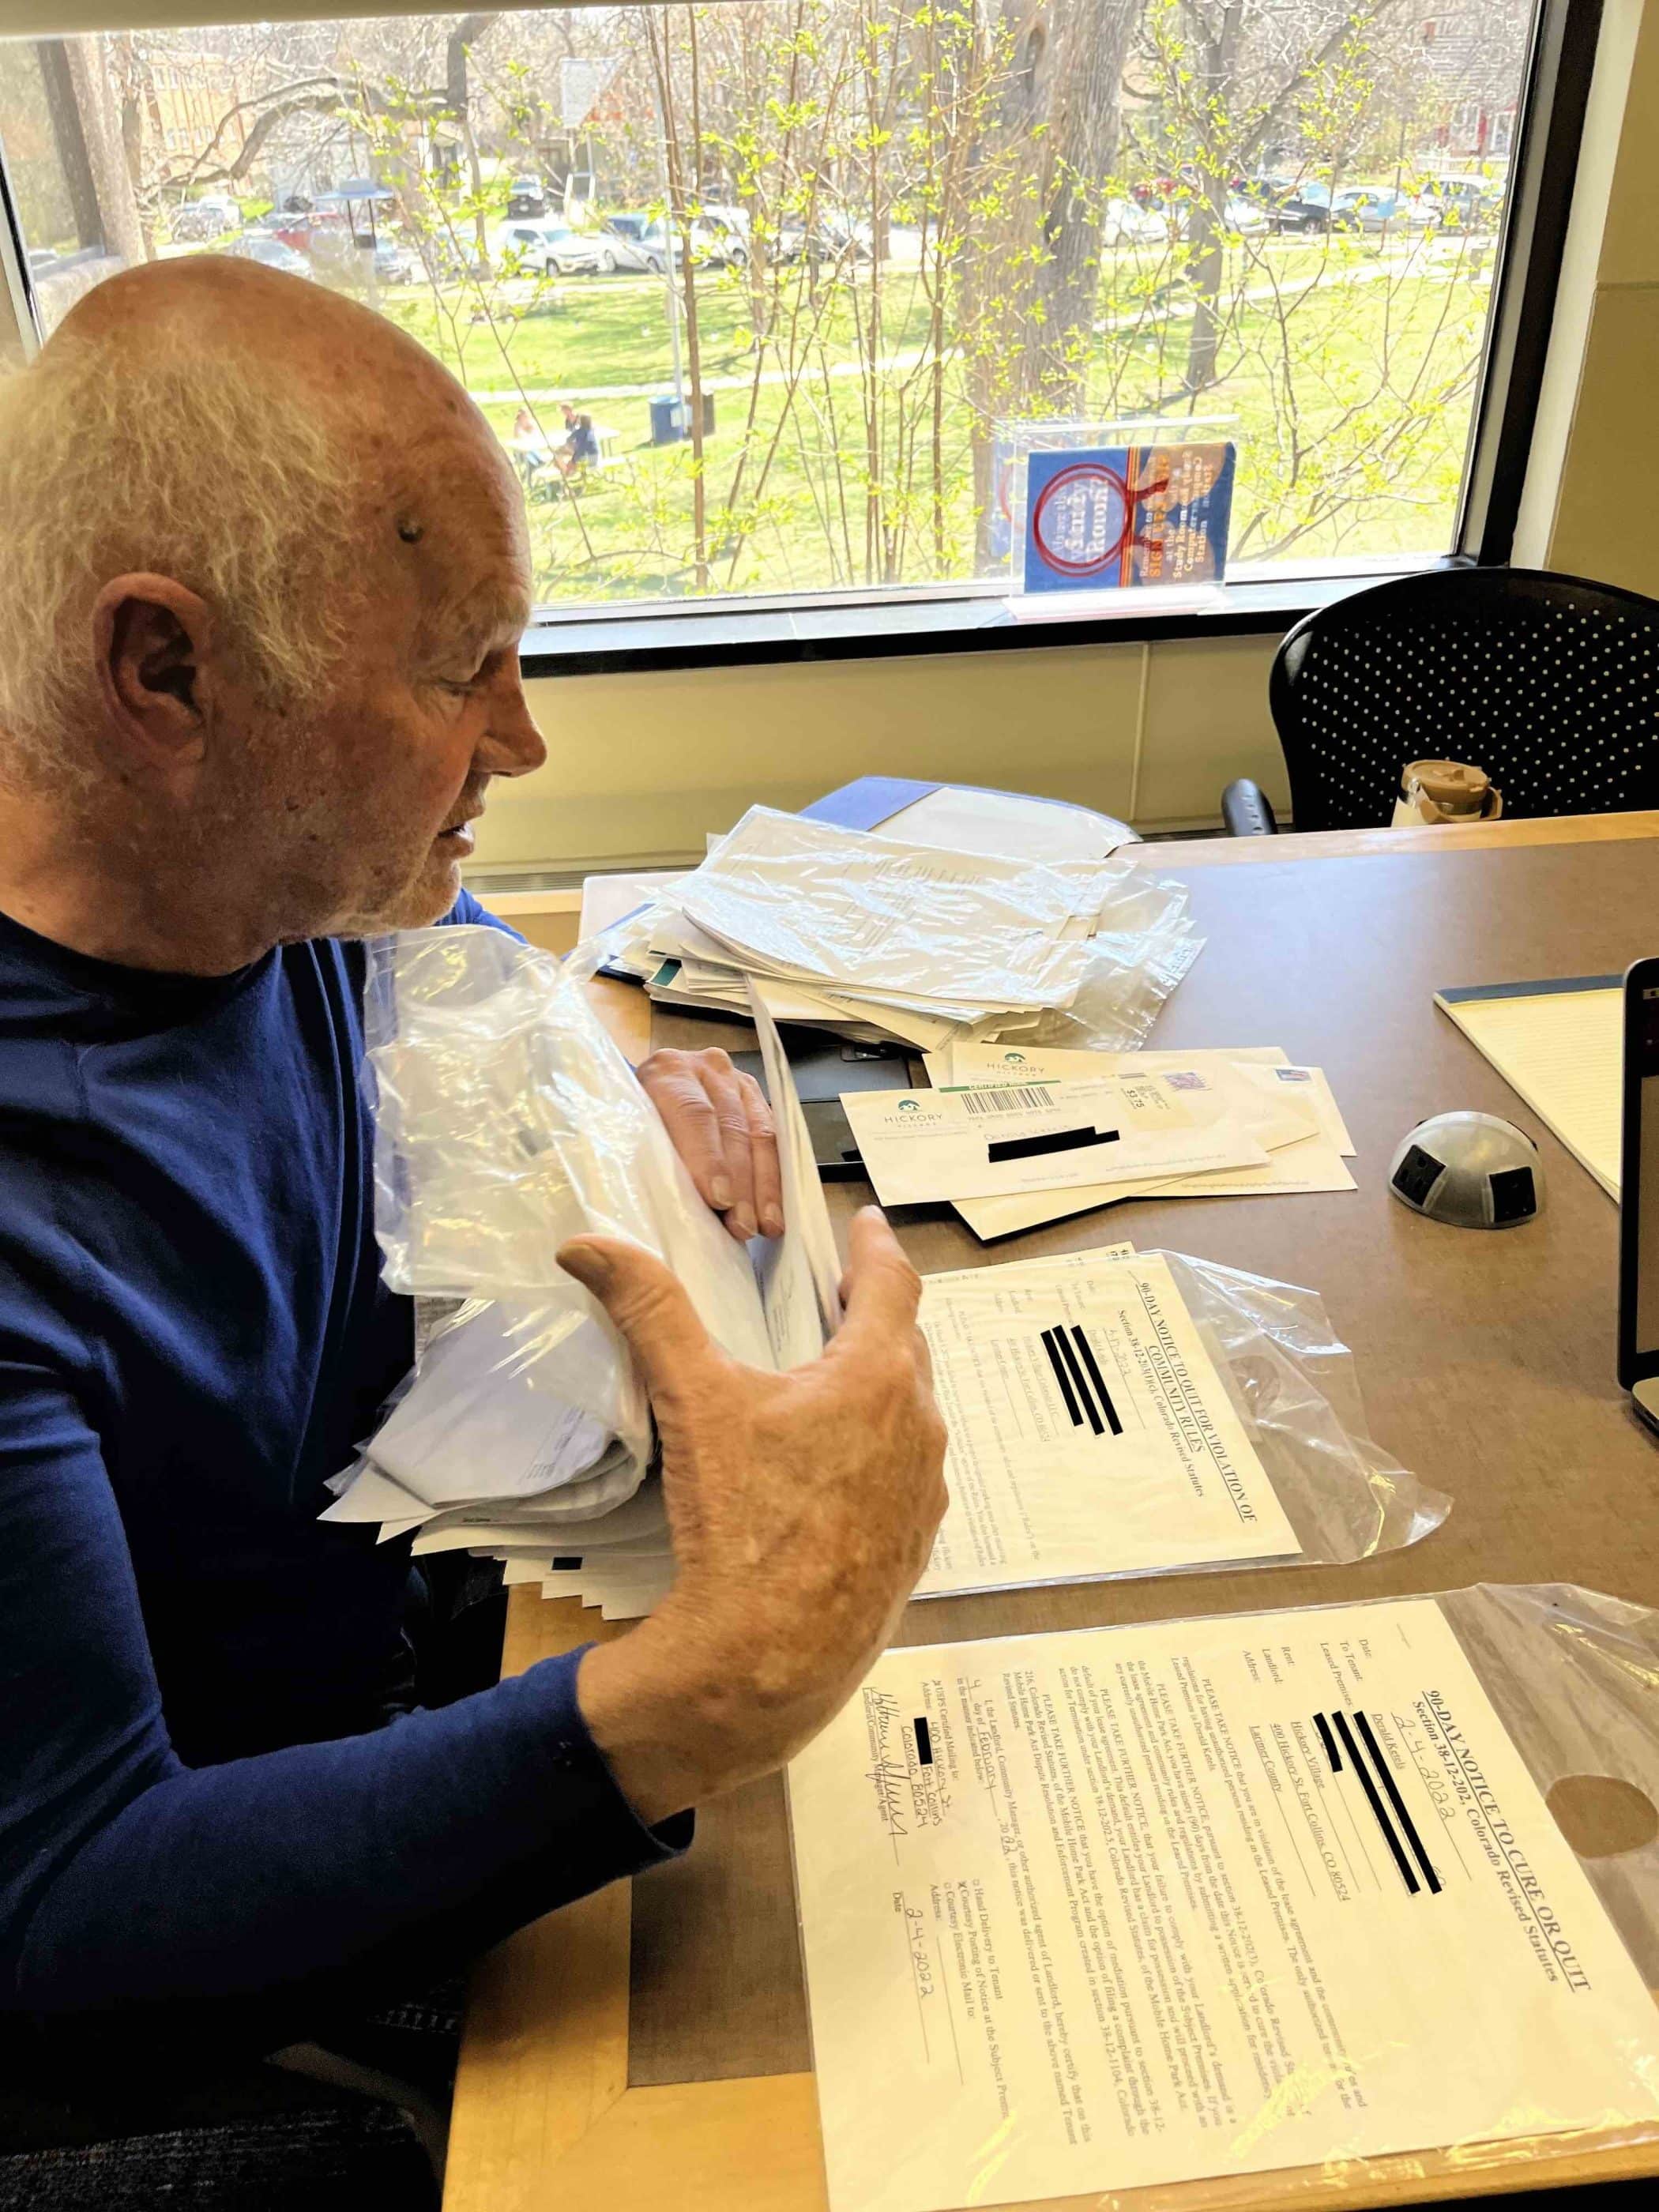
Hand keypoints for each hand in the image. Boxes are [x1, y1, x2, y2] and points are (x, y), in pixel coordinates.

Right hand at [563, 1208, 947, 1822]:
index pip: (893, 1283)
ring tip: (836, 1379)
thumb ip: (649, 1311)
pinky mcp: (912, 1544)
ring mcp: (921, 1491)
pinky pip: (903, 1475)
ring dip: (880, 1386)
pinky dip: (877, 1451)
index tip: (867, 1226)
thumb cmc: (743, 1525)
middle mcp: (919, 1427)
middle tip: (842, 1296)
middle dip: (875, 1313)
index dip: (876, 1246)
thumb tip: (590, 1247)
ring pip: (911, 1413)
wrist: (769, 1658)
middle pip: (905, 1345)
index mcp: (878, 1377)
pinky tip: (835, 1468)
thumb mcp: (692, 1402)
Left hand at [636, 1046, 782, 1243]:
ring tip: (764, 1225)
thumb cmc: (629, 1122)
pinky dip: (774, 1178)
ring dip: (763, 1185)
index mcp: (667, 1071)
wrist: (642, 1094)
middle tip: (741, 1224)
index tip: (719, 1199)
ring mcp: (736, 1081)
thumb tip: (667, 1208)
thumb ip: (646, 1157)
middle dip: (740, 1181)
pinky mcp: (756, 1099)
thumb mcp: (626, 1132)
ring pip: (759, 1133)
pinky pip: (774, 1140)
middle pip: (731, 1126)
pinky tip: (774, 1211)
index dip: (708, 1158)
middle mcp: (706, 1068)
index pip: (693, 1113)